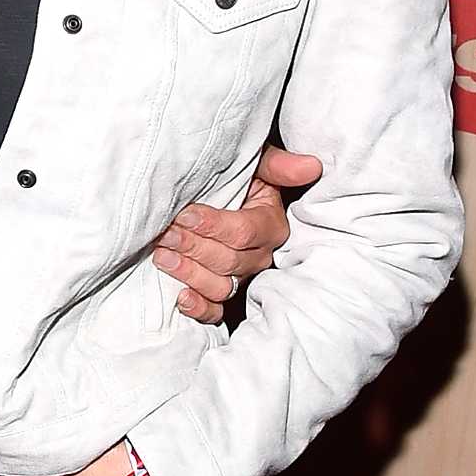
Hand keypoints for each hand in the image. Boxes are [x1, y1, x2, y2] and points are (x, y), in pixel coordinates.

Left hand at [151, 141, 322, 323]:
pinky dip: (198, 308)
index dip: (214, 226)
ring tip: (164, 256)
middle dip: (194, 247)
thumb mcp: (257, 165)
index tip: (186, 215)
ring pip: (220, 286)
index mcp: (270, 225)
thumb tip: (311, 166)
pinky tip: (181, 298)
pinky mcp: (222, 295)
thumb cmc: (238, 178)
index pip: (243, 232)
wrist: (215, 196)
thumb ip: (278, 166)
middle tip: (167, 234)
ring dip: (190, 274)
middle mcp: (259, 256)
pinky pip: (215, 311)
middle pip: (229, 261)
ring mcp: (241, 278)